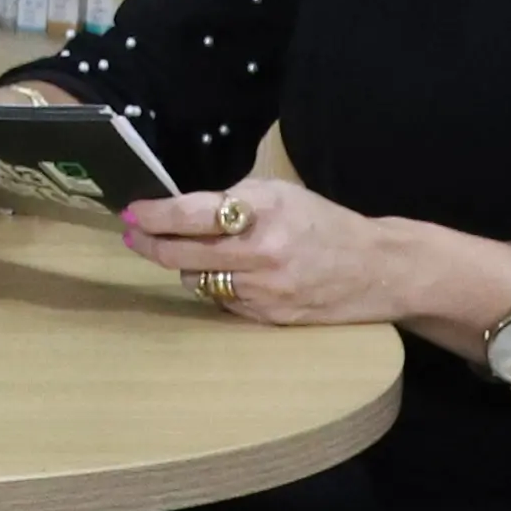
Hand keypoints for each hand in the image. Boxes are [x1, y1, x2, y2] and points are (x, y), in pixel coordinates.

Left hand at [112, 176, 510, 335]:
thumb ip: (232, 200)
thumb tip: (178, 210)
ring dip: (183, 266)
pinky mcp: (268, 317)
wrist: (377, 269)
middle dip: (150, 244)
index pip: (191, 215)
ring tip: (180, 252)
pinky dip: (214, 286)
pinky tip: (222, 274)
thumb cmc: (323, 222)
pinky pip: (221, 302)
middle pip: (182, 255)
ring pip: (197, 281)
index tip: (133, 213)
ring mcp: (264, 290)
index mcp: (264, 211)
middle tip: (133, 234)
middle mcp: (261, 253)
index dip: (154, 215)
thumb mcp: (280, 193)